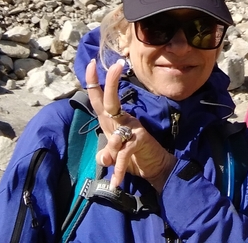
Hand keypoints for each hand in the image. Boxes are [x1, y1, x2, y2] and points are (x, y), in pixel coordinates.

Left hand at [85, 60, 176, 191]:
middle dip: (106, 84)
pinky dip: (118, 169)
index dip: (94, 82)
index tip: (90, 64)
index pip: (101, 99)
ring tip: (107, 164)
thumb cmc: (135, 156)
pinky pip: (123, 154)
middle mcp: (121, 121)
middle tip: (107, 66)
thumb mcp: (115, 156)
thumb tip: (101, 158)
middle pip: (110, 101)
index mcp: (113, 121)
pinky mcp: (138, 142)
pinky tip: (114, 182)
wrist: (157, 167)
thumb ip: (105, 154)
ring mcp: (131, 129)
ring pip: (115, 132)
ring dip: (109, 150)